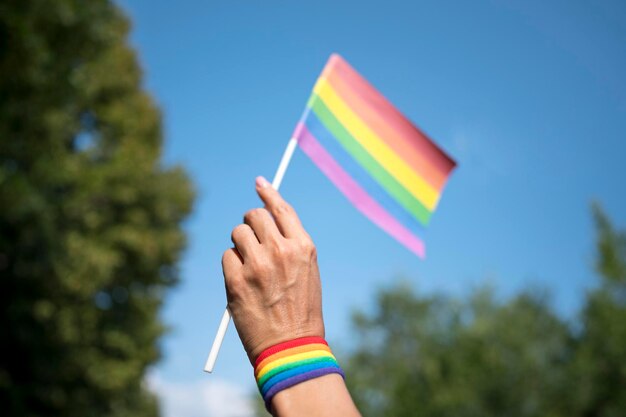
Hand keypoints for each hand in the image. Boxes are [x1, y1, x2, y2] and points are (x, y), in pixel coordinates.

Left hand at [222, 176, 324, 362]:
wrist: (291, 347)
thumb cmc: (301, 311)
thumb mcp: (307, 272)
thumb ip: (290, 245)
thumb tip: (266, 221)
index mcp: (303, 247)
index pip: (281, 208)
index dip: (268, 192)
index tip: (259, 182)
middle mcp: (281, 250)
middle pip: (254, 215)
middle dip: (250, 222)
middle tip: (251, 237)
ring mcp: (257, 264)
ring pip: (237, 233)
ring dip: (240, 245)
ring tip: (251, 268)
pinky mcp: (237, 280)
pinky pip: (226, 256)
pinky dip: (231, 265)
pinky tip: (243, 283)